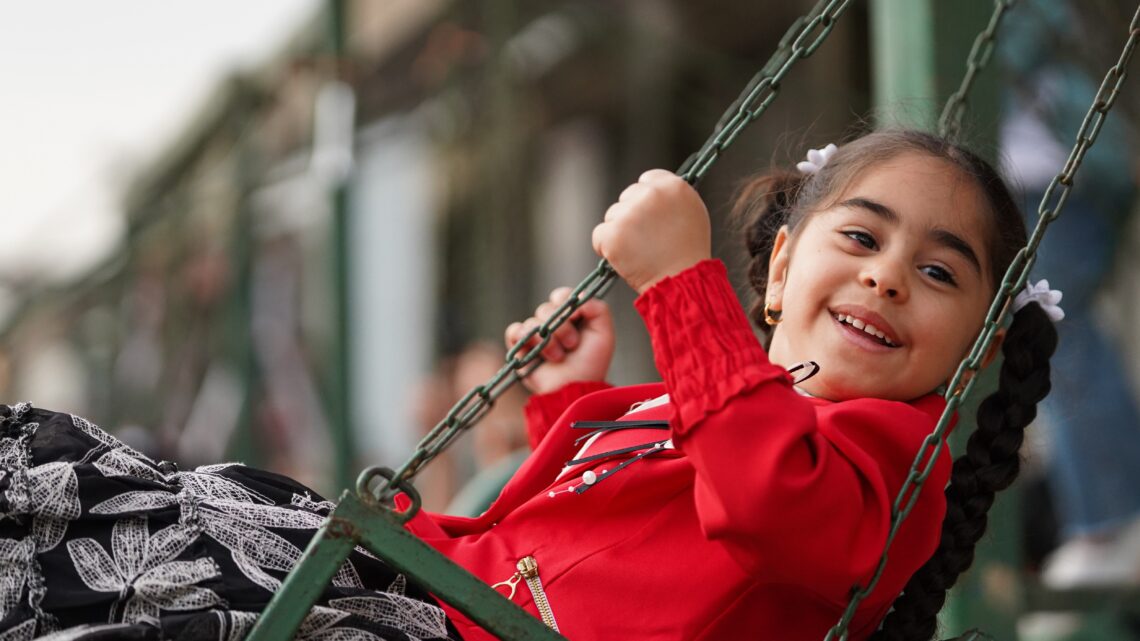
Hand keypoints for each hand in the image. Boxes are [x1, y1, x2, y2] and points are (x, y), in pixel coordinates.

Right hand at [504, 288, 614, 394]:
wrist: (575, 388)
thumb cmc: (591, 364)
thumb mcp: (604, 334)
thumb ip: (598, 308)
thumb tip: (578, 296)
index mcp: (569, 317)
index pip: (560, 295)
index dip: (566, 302)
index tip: (576, 317)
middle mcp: (551, 324)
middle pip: (545, 308)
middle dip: (561, 328)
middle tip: (572, 345)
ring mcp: (535, 336)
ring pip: (531, 322)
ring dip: (548, 341)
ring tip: (558, 357)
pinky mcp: (520, 348)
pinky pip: (514, 331)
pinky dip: (522, 336)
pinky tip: (536, 350)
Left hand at [592, 169, 711, 293]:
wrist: (682, 280)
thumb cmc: (688, 252)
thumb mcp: (692, 213)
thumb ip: (671, 198)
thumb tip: (653, 190)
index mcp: (673, 186)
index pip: (646, 180)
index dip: (645, 200)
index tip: (649, 217)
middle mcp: (650, 195)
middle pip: (626, 197)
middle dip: (631, 216)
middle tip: (647, 239)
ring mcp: (630, 214)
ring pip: (612, 216)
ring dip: (620, 232)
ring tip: (640, 250)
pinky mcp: (613, 234)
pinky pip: (599, 235)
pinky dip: (606, 247)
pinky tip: (624, 257)